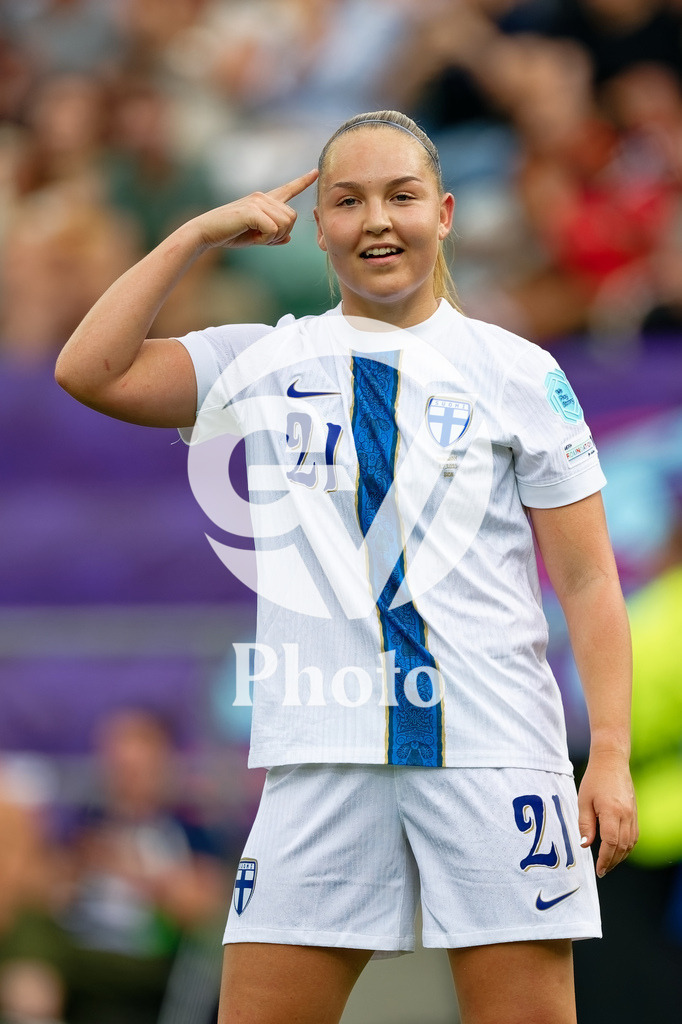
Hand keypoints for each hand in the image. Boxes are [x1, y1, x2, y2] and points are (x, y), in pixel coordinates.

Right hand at [192, 168, 318, 250]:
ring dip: (273, 237)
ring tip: (255, 237)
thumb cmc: (228, 234)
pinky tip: (252, 238)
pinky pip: (274, 229)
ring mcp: (258, 202)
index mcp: (264, 200)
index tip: (316, 172)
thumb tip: (288, 238)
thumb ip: (272, 236)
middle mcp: (262, 197)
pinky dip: (266, 239)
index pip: (288, 188)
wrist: (206, 232)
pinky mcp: (253, 210)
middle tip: (262, 239)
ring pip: (286, 224)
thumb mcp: (254, 236)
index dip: (303, 181)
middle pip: (292, 217)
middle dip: (282, 234)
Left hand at [577, 750, 637, 877]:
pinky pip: (634, 836)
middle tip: (602, 871)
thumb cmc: (594, 779)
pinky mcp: (634, 813)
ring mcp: (633, 814)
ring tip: (608, 864)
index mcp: (612, 812)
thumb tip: (585, 845)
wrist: (611, 762)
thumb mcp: (583, 801)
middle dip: (612, 862)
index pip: (611, 843)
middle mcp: (626, 815)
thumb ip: (585, 824)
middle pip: (622, 847)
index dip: (605, 859)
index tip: (598, 869)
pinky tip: (618, 851)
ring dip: (620, 857)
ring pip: (630, 844)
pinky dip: (627, 847)